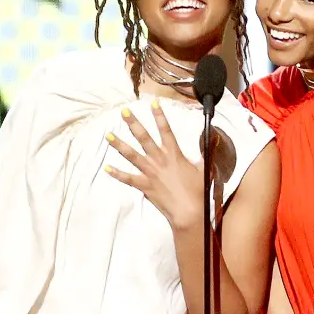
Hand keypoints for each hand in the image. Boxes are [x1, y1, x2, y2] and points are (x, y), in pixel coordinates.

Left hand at [105, 102, 203, 230]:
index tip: (153, 102)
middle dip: (133, 123)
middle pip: (144, 137)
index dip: (159, 115)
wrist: (188, 211)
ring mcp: (150, 172)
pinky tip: (107, 168)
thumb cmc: (197, 191)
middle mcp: (159, 159)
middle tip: (124, 111)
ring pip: (132, 155)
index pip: (166, 129)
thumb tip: (207, 144)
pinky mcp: (144, 186)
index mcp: (174, 154)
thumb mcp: (203, 169)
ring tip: (108, 135)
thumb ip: (202, 155)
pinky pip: (128, 178)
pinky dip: (117, 174)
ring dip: (119, 145)